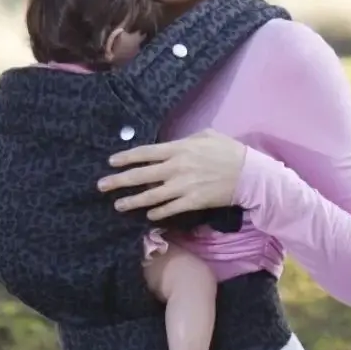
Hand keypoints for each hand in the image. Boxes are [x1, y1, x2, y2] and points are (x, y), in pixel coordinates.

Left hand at [97, 130, 246, 221]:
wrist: (249, 174)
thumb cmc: (230, 151)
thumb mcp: (208, 135)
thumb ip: (187, 139)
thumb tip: (174, 144)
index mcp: (180, 148)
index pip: (146, 152)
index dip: (126, 157)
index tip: (111, 162)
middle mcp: (177, 167)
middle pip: (142, 175)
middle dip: (119, 180)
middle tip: (101, 186)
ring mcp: (183, 186)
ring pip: (151, 195)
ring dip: (133, 201)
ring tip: (118, 205)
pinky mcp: (192, 202)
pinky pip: (169, 208)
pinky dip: (157, 212)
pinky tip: (148, 214)